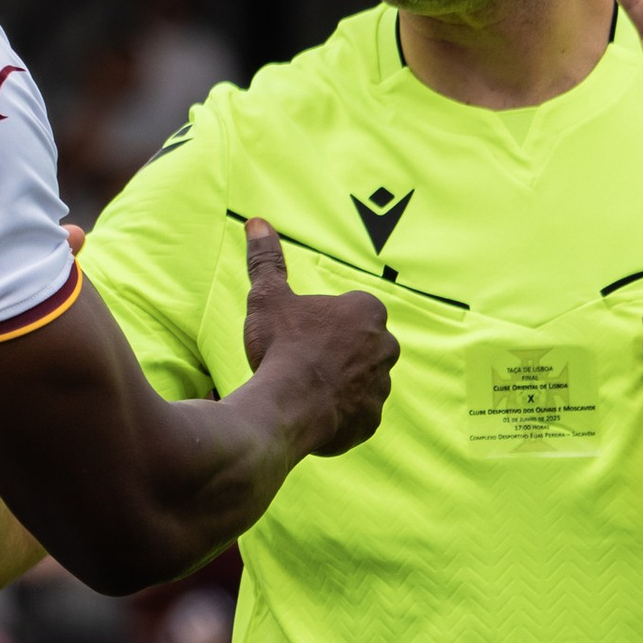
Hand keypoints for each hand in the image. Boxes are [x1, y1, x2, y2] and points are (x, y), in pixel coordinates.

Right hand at [240, 219, 396, 456]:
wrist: (286, 406)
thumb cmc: (281, 346)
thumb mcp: (268, 297)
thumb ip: (266, 261)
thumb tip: (257, 222)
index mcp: (367, 311)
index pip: (350, 311)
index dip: (322, 323)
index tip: (300, 334)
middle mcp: (385, 346)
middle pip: (359, 345)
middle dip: (336, 353)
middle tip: (301, 362)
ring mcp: (381, 386)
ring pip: (360, 380)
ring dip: (339, 383)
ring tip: (304, 389)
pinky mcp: (372, 420)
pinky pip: (356, 414)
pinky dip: (339, 414)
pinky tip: (313, 413)